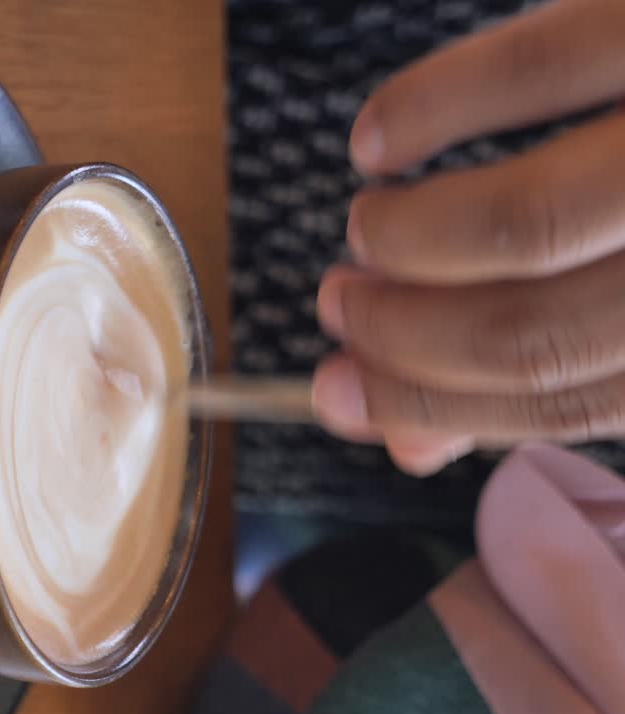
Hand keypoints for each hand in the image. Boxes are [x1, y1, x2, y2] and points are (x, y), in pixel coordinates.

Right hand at [311, 0, 624, 475]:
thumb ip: (548, 368)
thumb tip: (410, 446)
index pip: (574, 402)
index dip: (436, 405)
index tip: (342, 391)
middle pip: (534, 332)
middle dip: (402, 338)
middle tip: (339, 306)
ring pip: (530, 225)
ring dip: (407, 241)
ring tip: (364, 230)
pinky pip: (540, 66)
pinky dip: (427, 109)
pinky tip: (377, 140)